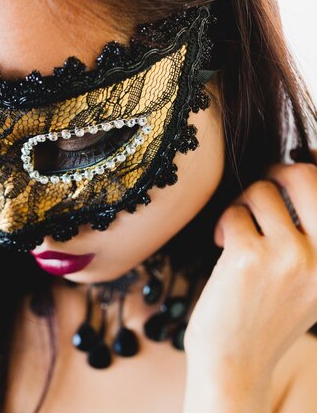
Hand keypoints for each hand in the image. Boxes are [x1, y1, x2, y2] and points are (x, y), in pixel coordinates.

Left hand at [183, 161, 316, 380]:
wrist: (237, 361)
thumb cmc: (267, 315)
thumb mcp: (310, 278)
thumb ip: (312, 235)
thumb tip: (299, 170)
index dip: (308, 168)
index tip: (290, 168)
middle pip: (304, 175)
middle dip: (275, 172)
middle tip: (261, 187)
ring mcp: (291, 255)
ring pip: (261, 191)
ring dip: (242, 205)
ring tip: (237, 232)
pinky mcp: (250, 256)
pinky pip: (234, 214)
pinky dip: (224, 225)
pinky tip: (222, 246)